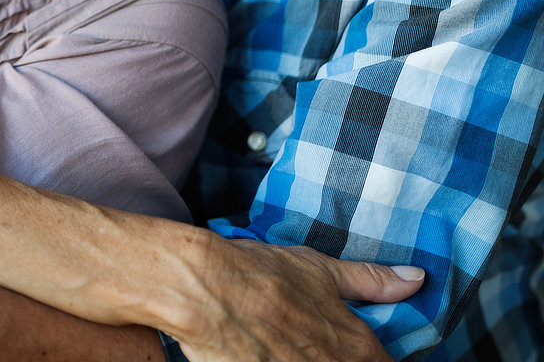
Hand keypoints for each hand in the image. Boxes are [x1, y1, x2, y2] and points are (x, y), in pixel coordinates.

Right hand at [170, 237, 422, 361]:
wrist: (205, 288)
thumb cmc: (259, 272)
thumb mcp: (317, 269)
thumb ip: (370, 280)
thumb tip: (417, 279)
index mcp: (356, 345)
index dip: (376, 358)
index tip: (362, 349)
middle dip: (342, 357)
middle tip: (309, 339)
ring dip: (310, 358)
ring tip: (290, 346)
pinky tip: (272, 354)